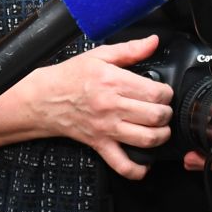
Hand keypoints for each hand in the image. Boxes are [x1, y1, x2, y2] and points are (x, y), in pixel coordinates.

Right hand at [6, 35, 171, 178]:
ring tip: (159, 129)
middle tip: (163, 108)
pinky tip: (145, 163)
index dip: (167, 93)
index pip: (155, 93)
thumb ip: (130, 49)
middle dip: (166, 113)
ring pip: (146, 140)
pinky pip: (121, 165)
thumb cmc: (71, 76)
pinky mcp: (100, 145)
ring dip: (160, 136)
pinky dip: (138, 170)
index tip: (164, 92)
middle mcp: (111, 107)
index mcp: (113, 82)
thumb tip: (153, 41)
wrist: (44, 98)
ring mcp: (106, 129)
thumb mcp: (100, 56)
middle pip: (155, 116)